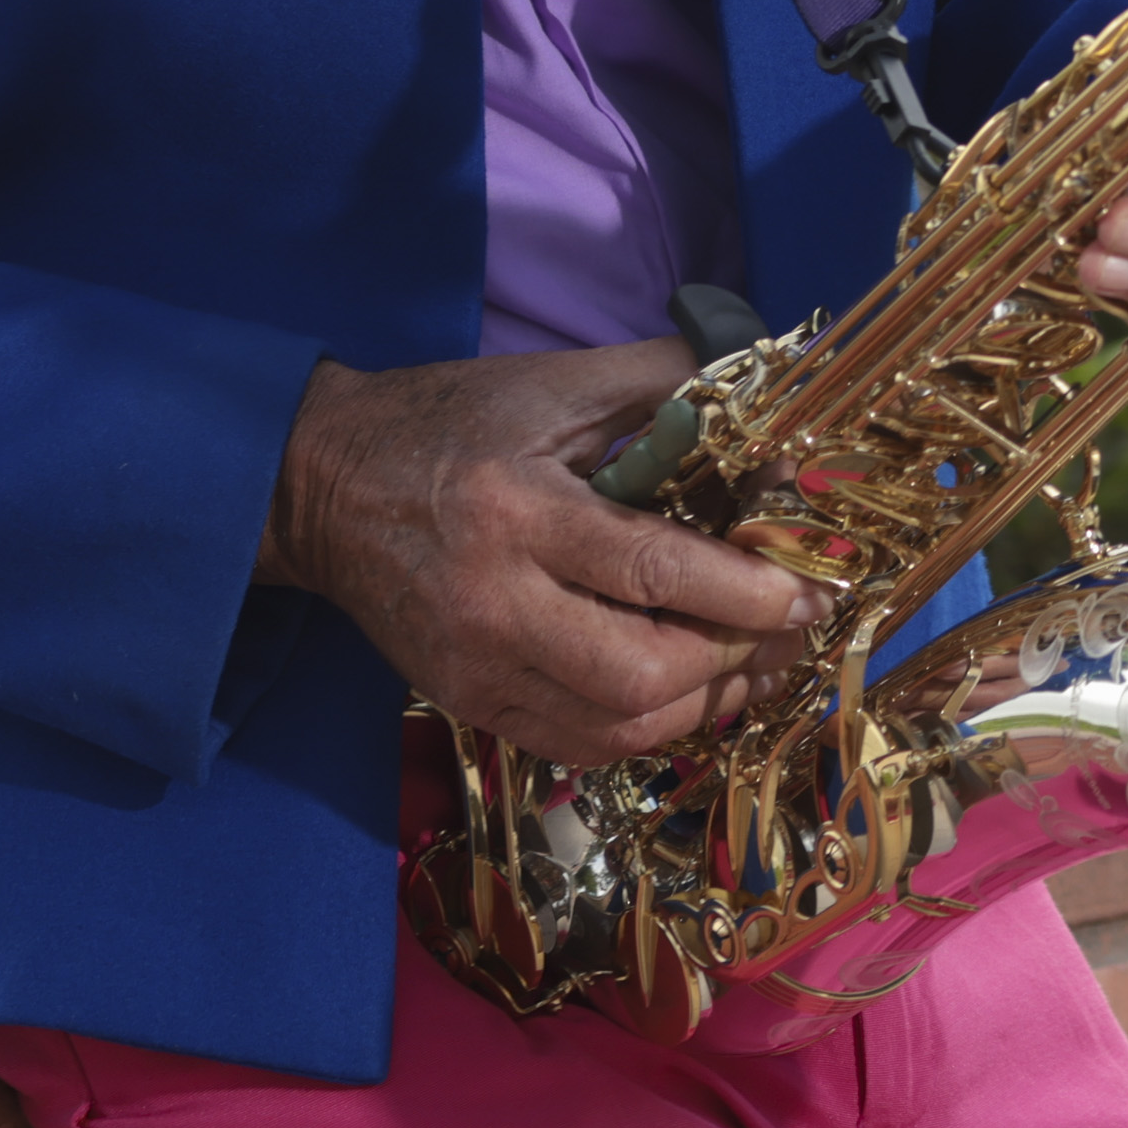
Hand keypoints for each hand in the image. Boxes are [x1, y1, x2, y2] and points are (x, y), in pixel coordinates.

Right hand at [261, 342, 824, 773]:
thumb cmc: (449, 423)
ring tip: (749, 665)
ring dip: (700, 706)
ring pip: (613, 726)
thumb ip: (664, 382)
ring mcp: (473, 667)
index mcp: (517, 511)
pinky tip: (686, 695)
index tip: (810, 592)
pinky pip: (574, 744)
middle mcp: (492, 602)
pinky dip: (645, 730)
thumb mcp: (553, 382)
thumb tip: (767, 395)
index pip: (652, 572)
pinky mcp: (463, 701)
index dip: (745, 593)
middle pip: (638, 673)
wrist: (318, 484)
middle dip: (731, 661)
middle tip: (785, 632)